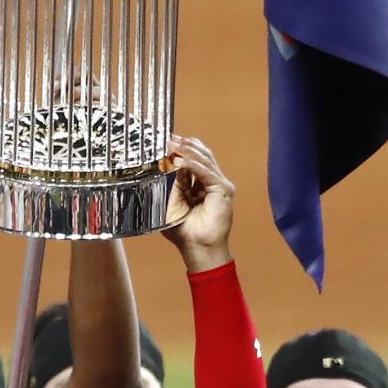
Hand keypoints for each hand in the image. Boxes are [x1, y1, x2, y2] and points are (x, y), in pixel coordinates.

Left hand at [160, 135, 234, 272]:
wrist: (198, 248)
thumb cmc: (184, 231)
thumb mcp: (171, 202)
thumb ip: (170, 184)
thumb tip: (165, 164)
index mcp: (199, 184)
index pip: (192, 159)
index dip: (180, 149)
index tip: (164, 141)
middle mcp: (210, 181)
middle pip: (201, 154)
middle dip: (184, 145)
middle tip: (168, 139)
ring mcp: (218, 184)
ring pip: (204, 159)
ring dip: (187, 151)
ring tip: (172, 145)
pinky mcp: (223, 190)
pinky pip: (207, 172)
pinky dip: (193, 164)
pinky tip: (181, 159)